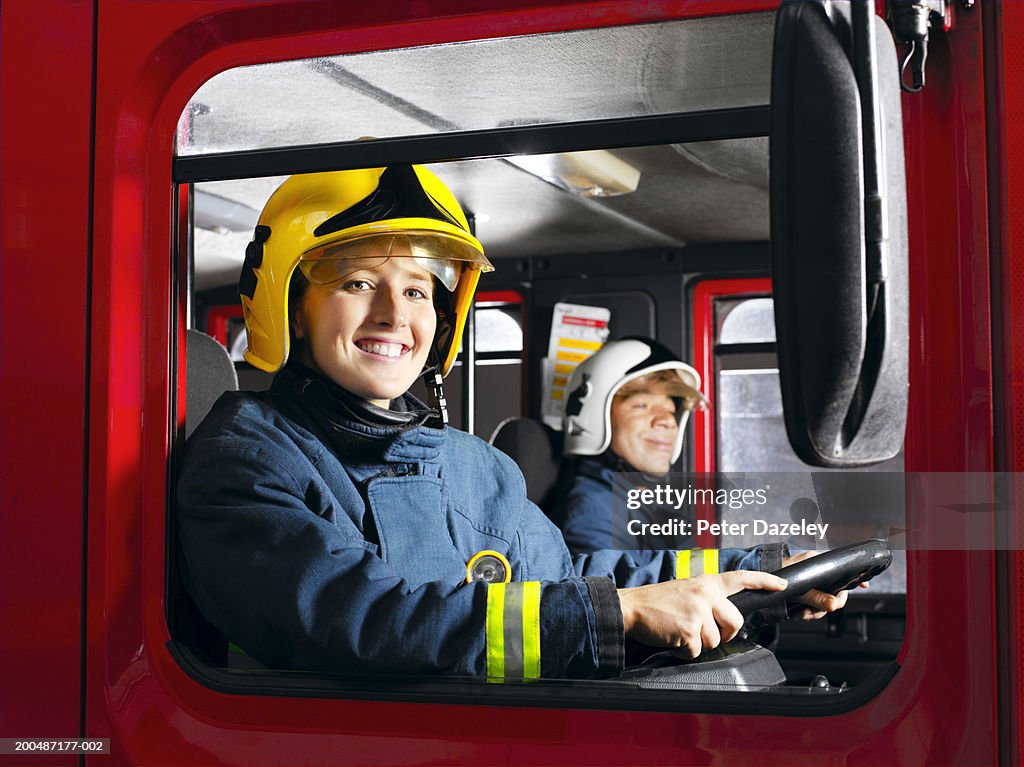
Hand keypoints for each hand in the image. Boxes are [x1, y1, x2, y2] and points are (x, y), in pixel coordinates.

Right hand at [618, 570, 786, 658]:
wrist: (631, 606)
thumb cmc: (656, 601)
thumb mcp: (686, 589)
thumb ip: (707, 597)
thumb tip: (723, 617)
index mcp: (706, 583)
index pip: (741, 578)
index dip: (764, 581)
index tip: (781, 584)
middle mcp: (705, 594)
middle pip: (735, 623)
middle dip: (723, 634)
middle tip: (705, 633)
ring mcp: (698, 612)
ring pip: (715, 641)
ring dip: (699, 644)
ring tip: (681, 632)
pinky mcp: (688, 630)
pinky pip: (697, 651)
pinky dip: (686, 652)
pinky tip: (674, 640)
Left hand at [782, 550, 868, 620]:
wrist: (757, 582)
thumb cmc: (775, 578)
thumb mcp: (799, 591)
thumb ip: (817, 598)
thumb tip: (835, 605)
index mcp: (816, 563)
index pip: (841, 570)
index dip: (853, 579)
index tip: (865, 585)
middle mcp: (815, 570)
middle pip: (834, 591)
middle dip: (827, 605)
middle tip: (816, 612)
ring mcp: (809, 581)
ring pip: (824, 600)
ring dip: (815, 611)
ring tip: (803, 614)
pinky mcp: (803, 590)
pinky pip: (814, 602)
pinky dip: (808, 611)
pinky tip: (799, 613)